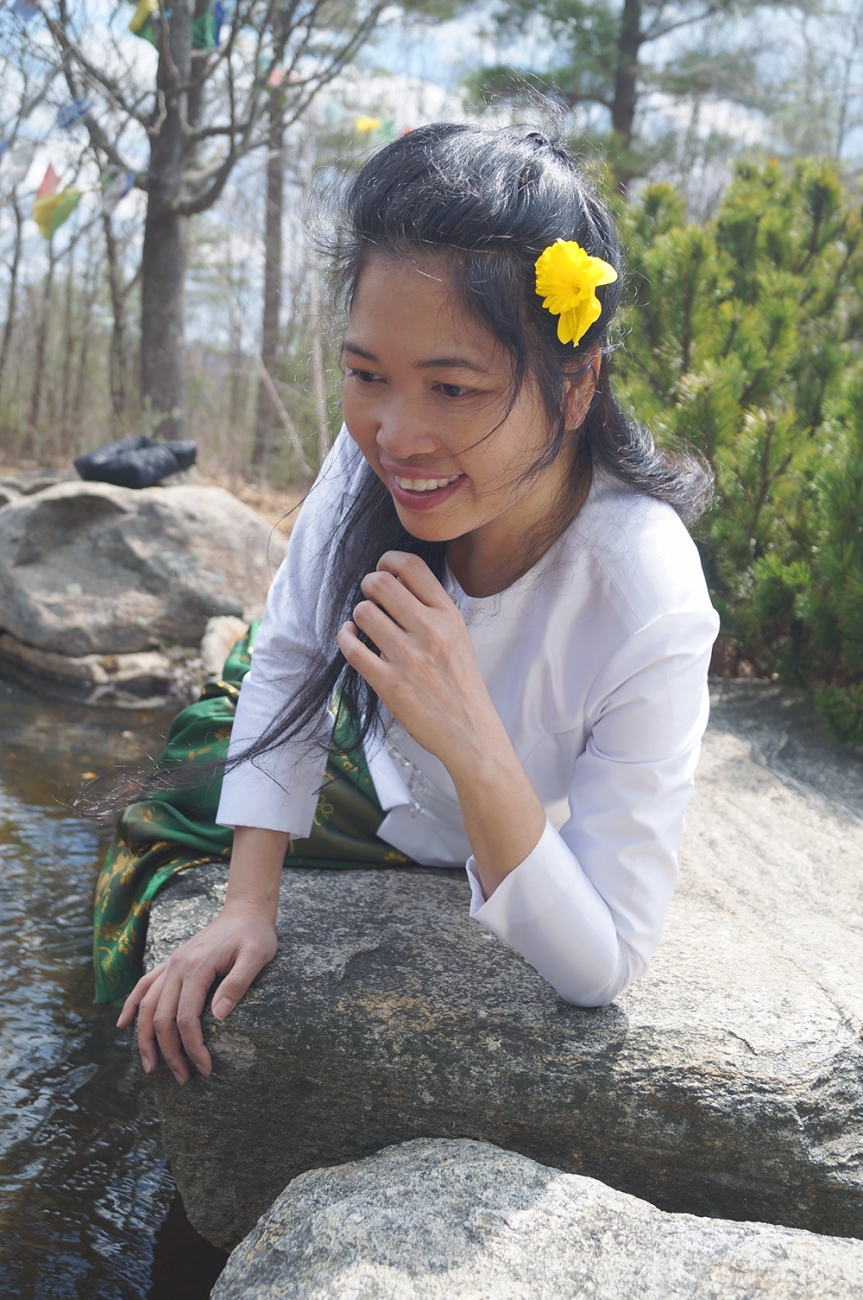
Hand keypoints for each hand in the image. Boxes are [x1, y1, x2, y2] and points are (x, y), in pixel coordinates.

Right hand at [116, 902, 277, 1083]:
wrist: (245, 910)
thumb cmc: (255, 935)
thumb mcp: (257, 956)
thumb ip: (238, 983)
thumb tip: (220, 1015)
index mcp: (197, 967)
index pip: (186, 1018)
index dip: (192, 1047)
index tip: (205, 1069)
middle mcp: (177, 965)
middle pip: (162, 1017)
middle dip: (169, 1052)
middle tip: (183, 1079)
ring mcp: (171, 963)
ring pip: (146, 1005)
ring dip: (145, 1038)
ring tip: (150, 1067)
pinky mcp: (171, 962)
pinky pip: (143, 985)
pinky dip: (130, 1005)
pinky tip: (122, 1025)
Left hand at [338, 550, 546, 897]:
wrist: (471, 734)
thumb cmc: (462, 686)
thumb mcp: (459, 637)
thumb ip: (434, 610)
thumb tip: (396, 581)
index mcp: (449, 616)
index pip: (413, 566)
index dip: (389, 560)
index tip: (382, 568)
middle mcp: (430, 631)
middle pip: (382, 583)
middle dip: (368, 584)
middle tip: (368, 595)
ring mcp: (408, 657)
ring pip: (363, 612)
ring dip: (358, 614)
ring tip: (363, 624)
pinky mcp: (389, 683)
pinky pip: (352, 647)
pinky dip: (346, 637)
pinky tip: (351, 638)